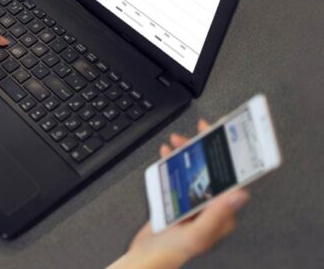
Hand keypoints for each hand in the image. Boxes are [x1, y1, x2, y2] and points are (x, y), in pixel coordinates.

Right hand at [112, 119, 249, 268]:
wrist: (145, 257)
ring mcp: (193, 201)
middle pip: (212, 168)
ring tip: (177, 140)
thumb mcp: (197, 233)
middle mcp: (210, 206)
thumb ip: (218, 214)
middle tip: (200, 129)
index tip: (226, 136)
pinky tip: (167, 153)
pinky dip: (172, 160)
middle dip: (205, 147)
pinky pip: (178, 173)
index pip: (232, 178)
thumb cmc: (171, 251)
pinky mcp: (177, 199)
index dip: (231, 155)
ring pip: (194, 168)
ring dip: (187, 151)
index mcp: (221, 213)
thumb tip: (241, 194)